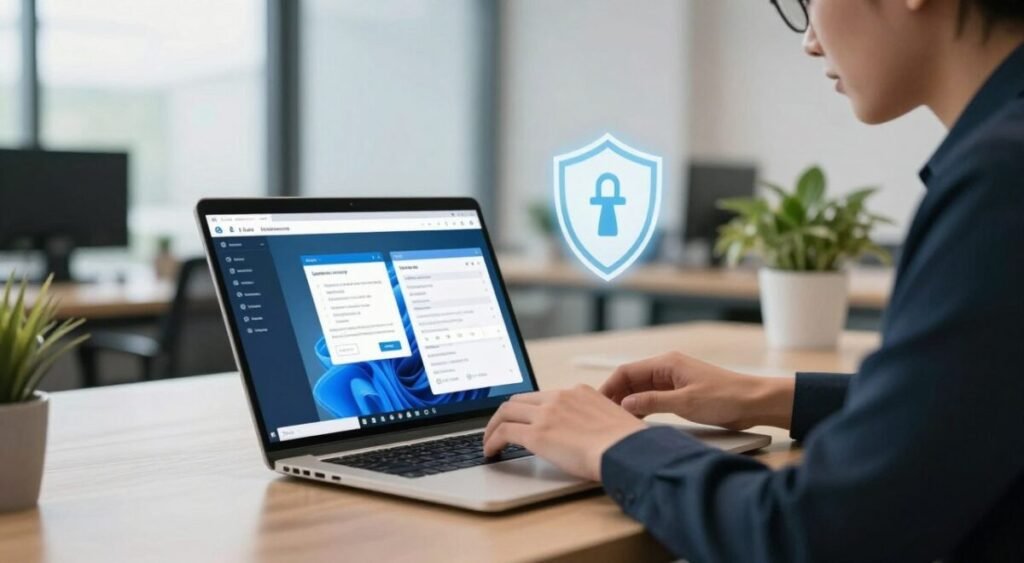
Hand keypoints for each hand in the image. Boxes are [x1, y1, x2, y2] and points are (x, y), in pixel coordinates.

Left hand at [482, 385, 646, 480]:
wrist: (627, 450)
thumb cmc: (627, 444)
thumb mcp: (611, 422)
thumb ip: (595, 422)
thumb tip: (593, 436)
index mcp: (579, 392)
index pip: (543, 396)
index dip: (528, 408)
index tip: (522, 418)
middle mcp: (560, 397)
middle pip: (519, 399)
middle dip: (506, 414)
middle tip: (498, 428)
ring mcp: (547, 414)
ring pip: (506, 412)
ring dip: (493, 427)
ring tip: (489, 442)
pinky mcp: (537, 433)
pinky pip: (504, 432)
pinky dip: (492, 441)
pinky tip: (491, 452)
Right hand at [600, 352, 794, 429]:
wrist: (755, 402)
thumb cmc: (725, 398)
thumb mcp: (685, 403)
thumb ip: (652, 402)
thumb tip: (624, 403)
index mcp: (666, 363)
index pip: (627, 371)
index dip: (609, 387)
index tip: (597, 403)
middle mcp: (667, 368)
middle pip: (631, 380)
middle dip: (616, 396)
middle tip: (602, 415)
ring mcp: (674, 380)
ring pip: (641, 390)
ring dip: (628, 403)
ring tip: (615, 420)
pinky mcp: (681, 393)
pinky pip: (653, 398)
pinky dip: (642, 407)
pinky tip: (635, 420)